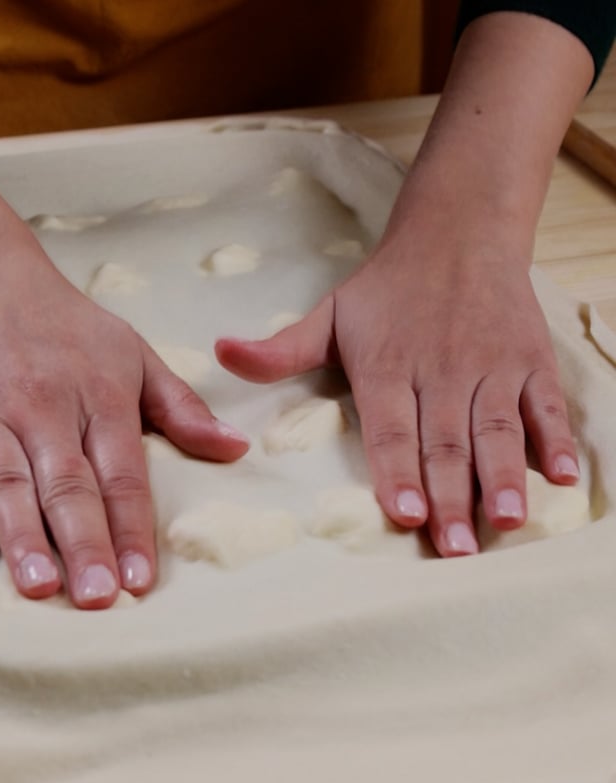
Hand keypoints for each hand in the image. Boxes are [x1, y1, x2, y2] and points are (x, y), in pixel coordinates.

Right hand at [0, 240, 247, 607]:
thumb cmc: (66, 323)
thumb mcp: (134, 353)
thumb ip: (182, 407)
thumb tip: (236, 449)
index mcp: (100, 394)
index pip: (122, 472)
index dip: (133, 527)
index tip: (143, 580)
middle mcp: (44, 406)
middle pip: (67, 485)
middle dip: (85, 543)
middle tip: (99, 599)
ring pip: (7, 484)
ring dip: (24, 538)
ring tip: (40, 588)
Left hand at [215, 238, 579, 556]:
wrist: (456, 232)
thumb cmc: (386, 287)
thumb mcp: (329, 315)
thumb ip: (280, 349)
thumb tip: (220, 353)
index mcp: (387, 366)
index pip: (392, 429)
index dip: (398, 472)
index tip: (404, 515)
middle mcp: (440, 370)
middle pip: (445, 440)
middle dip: (450, 496)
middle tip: (455, 548)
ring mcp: (490, 364)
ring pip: (497, 427)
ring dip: (503, 476)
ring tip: (506, 521)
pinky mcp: (529, 358)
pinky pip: (545, 402)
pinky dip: (556, 438)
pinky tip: (563, 478)